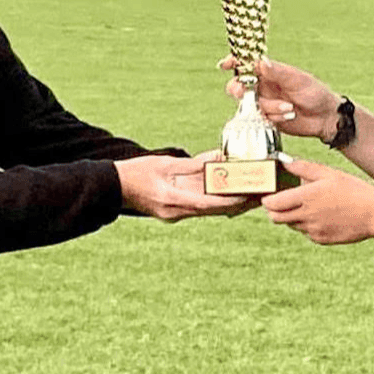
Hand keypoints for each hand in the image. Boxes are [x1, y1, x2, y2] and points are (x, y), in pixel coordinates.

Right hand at [115, 150, 256, 220]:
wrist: (112, 188)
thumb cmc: (135, 173)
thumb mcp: (165, 163)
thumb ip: (193, 164)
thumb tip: (218, 159)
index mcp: (172, 200)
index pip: (208, 205)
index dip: (231, 201)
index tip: (250, 196)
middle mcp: (176, 212)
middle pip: (214, 210)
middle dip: (238, 204)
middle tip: (261, 195)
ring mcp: (175, 214)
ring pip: (210, 210)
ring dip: (230, 203)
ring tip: (253, 194)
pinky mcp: (175, 211)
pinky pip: (200, 207)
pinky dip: (216, 200)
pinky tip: (230, 193)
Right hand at [219, 55, 340, 142]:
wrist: (325, 117)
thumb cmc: (314, 92)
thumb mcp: (297, 79)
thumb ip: (278, 72)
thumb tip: (260, 61)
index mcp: (269, 71)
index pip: (245, 64)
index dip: (233, 62)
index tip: (225, 65)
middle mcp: (263, 86)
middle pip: (238, 86)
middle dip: (241, 90)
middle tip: (249, 93)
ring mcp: (264, 102)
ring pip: (250, 104)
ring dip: (269, 107)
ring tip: (289, 107)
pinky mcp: (267, 118)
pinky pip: (260, 117)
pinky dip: (274, 116)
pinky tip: (288, 115)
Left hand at [260, 158, 373, 244]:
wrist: (373, 213)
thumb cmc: (352, 189)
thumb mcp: (328, 173)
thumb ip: (303, 168)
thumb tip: (284, 162)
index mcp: (306, 197)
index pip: (272, 204)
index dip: (267, 201)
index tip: (268, 197)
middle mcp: (307, 216)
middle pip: (275, 218)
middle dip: (273, 211)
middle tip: (280, 203)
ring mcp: (313, 230)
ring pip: (291, 225)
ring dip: (292, 217)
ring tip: (308, 206)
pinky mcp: (321, 240)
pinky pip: (306, 233)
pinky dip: (307, 225)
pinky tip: (321, 215)